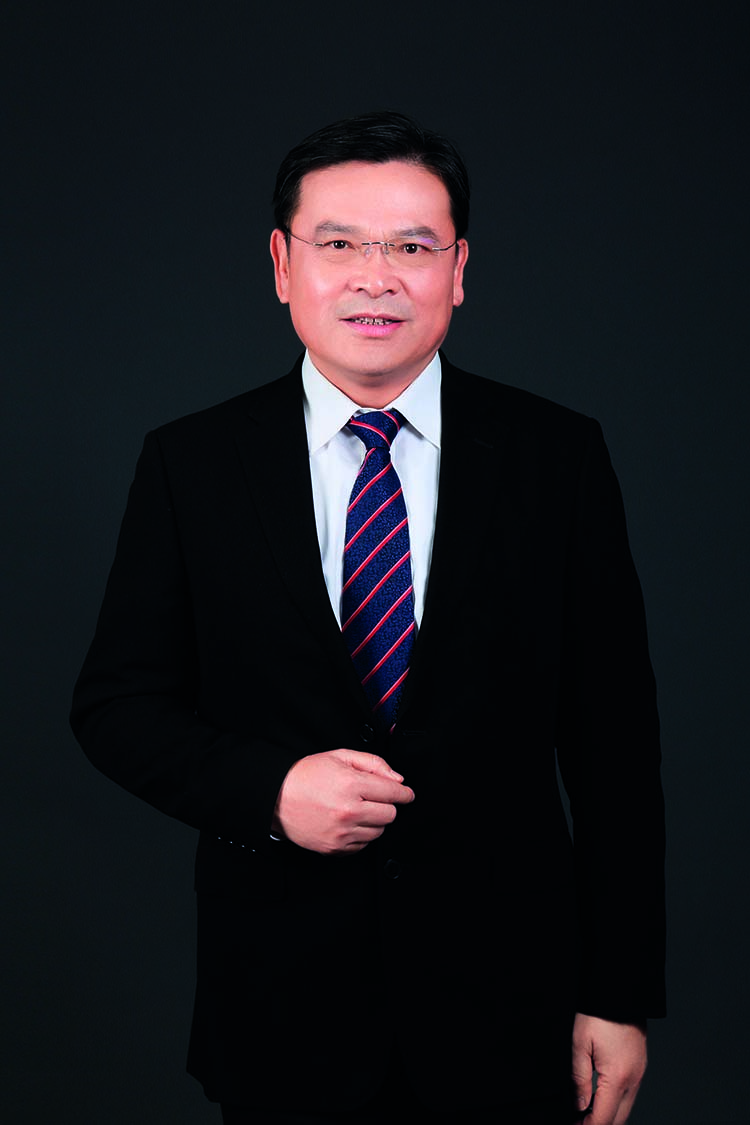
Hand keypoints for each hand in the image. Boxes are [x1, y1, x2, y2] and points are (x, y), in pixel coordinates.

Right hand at [272, 748, 414, 854]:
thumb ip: (373, 763)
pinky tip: (347, 822)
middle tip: (372, 798)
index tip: (406, 794)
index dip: (404, 793)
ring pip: (378, 832)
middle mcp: (349, 811)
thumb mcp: (340, 756)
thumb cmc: (306, 775)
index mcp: (352, 785)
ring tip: (356, 809)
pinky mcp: (334, 848)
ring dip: (373, 821)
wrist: (276, 797)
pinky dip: (360, 835)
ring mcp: (342, 833)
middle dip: (386, 805)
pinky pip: (363, 846)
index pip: (394, 793)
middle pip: (390, 814)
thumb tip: (397, 779)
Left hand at [572, 1013, 646, 1123]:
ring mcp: (639, 1073)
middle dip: (599, 1124)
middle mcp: (633, 1079)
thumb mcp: (580, 1044)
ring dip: (608, 1116)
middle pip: (618, 1119)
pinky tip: (601, 1099)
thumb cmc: (598, 1013)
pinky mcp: (640, 1066)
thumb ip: (580, 1079)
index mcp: (617, 1077)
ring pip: (626, 1108)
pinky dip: (616, 1103)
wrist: (620, 991)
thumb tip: (579, 1105)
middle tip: (578, 1124)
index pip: (604, 1117)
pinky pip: (630, 1095)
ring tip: (585, 1115)